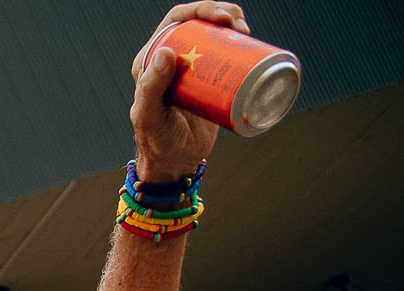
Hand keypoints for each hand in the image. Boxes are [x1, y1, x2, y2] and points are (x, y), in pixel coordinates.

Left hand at [128, 2, 240, 183]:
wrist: (175, 163)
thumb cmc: (158, 142)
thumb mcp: (150, 115)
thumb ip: (151, 88)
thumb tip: (165, 52)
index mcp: (150, 60)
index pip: (176, 20)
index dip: (201, 9)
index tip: (223, 18)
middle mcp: (169, 60)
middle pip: (199, 22)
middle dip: (223, 13)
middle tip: (240, 27)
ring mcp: (190, 69)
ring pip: (213, 34)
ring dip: (233, 23)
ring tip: (246, 33)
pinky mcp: (208, 81)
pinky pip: (225, 54)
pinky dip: (241, 44)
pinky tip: (253, 43)